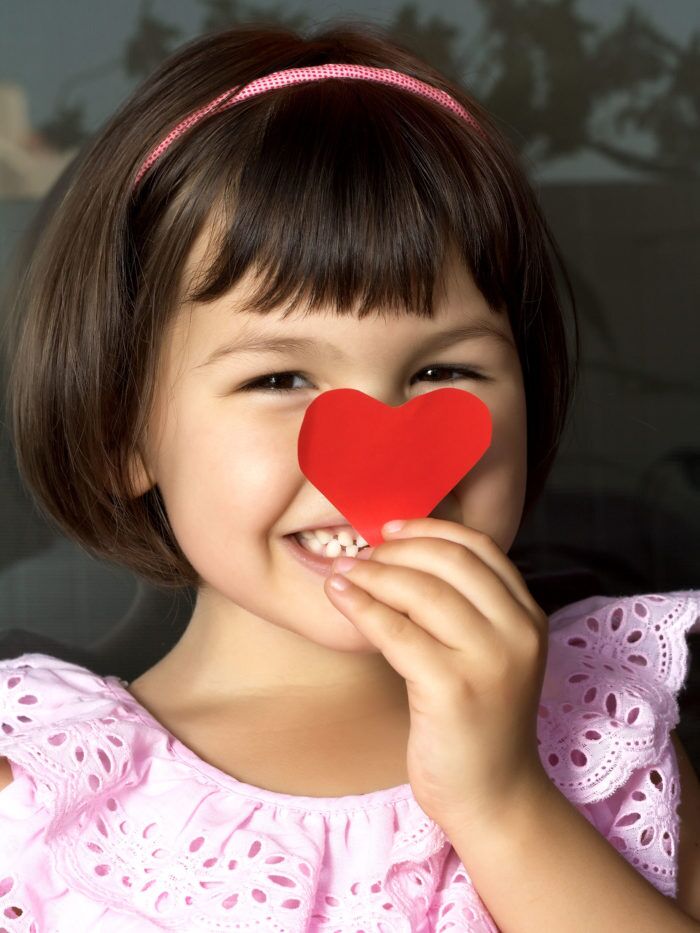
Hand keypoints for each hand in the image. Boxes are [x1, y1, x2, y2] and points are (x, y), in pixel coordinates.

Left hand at [324, 517, 551, 836]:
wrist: (493, 795)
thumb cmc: (478, 721)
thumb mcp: (487, 654)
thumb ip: (463, 609)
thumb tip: (398, 557)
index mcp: (528, 617)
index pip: (480, 548)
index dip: (431, 529)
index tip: (391, 529)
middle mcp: (517, 633)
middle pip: (450, 562)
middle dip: (398, 550)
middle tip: (361, 554)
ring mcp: (489, 661)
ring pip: (423, 592)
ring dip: (374, 575)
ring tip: (343, 572)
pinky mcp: (453, 690)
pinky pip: (398, 633)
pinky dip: (362, 608)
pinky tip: (339, 597)